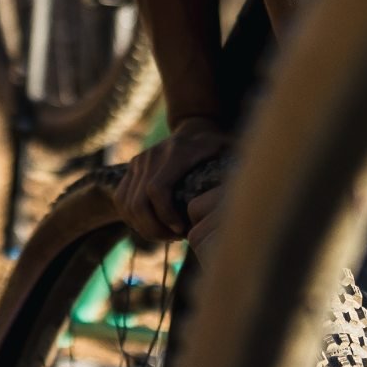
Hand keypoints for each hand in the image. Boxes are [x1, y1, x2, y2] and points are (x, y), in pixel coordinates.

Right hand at [115, 116, 232, 241]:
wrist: (194, 128)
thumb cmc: (216, 147)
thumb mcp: (229, 152)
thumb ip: (236, 168)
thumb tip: (246, 190)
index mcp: (176, 152)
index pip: (157, 190)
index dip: (166, 216)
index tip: (182, 230)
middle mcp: (152, 156)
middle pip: (138, 202)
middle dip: (153, 228)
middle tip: (175, 237)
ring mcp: (138, 162)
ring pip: (127, 204)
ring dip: (143, 227)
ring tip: (166, 234)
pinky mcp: (131, 168)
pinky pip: (120, 200)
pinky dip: (131, 219)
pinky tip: (152, 227)